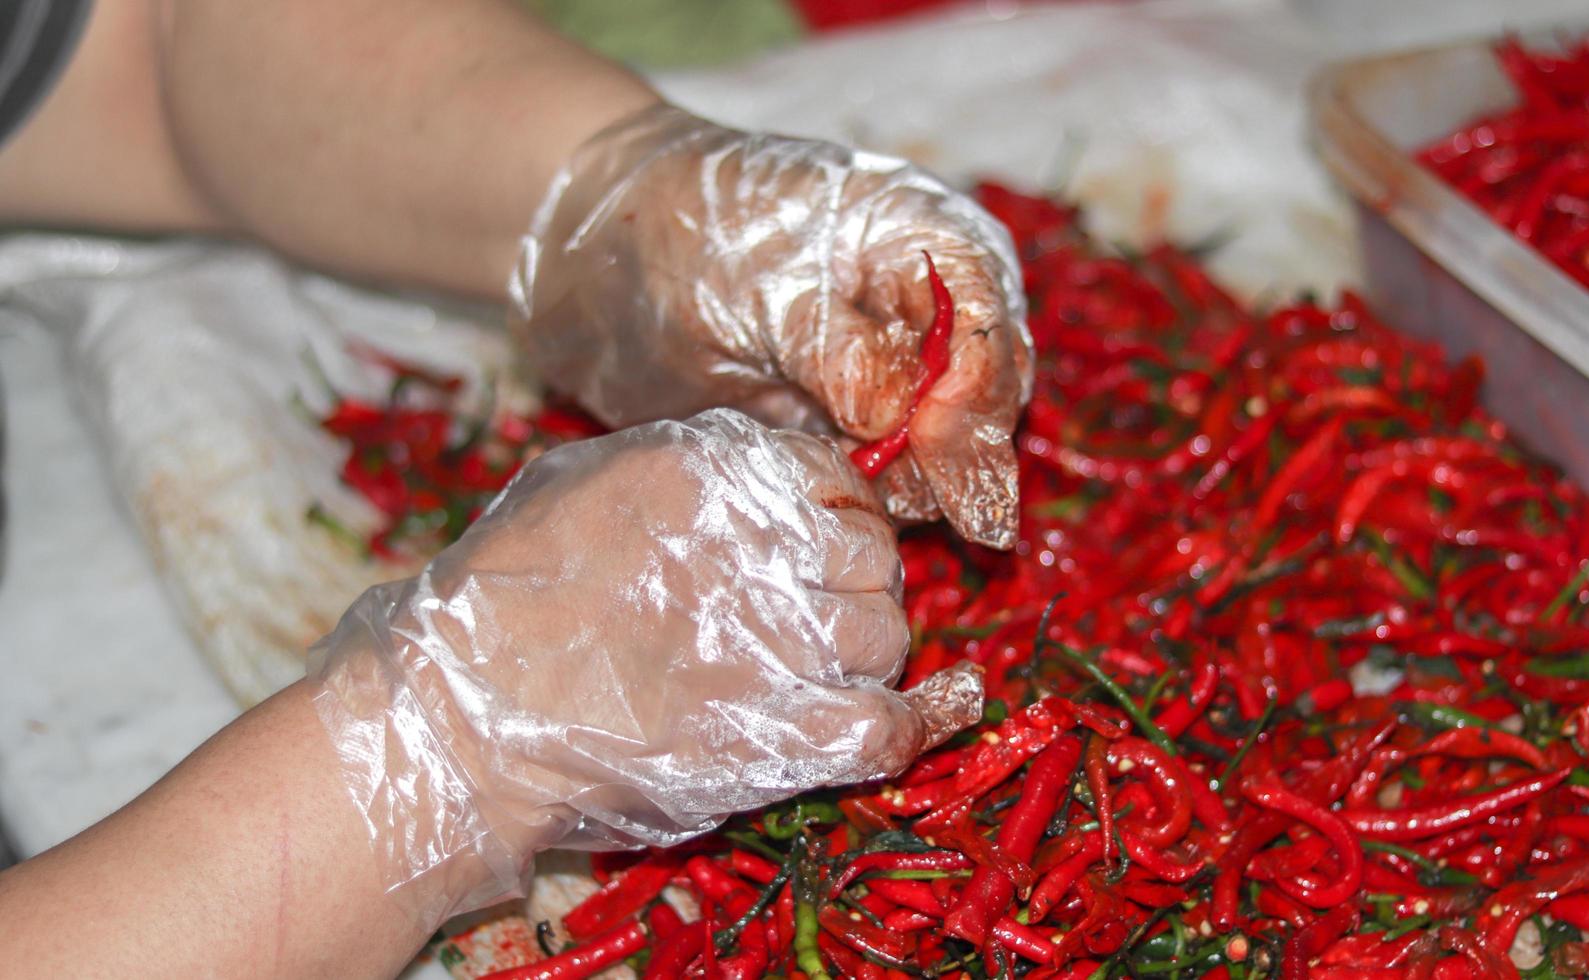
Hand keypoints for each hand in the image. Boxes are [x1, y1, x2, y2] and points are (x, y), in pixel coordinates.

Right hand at [307, 408, 981, 926]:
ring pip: (886, 632)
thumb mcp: (583, 479)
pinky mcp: (783, 740)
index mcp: (716, 472)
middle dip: (854, 577)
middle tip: (807, 607)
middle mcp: (765, 547)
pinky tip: (953, 703)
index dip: (837, 509)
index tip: (822, 537)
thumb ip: (682, 463)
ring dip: (866, 647)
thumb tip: (762, 467)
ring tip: (816, 662)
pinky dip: (930, 716)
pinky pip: (892, 723)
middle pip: (872, 554)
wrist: (456, 716)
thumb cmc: (502, 593)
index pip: (833, 475)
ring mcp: (782, 645)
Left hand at [509, 105, 1033, 548]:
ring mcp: (891, 377)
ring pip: (936, 458)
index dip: (970, 400)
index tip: (927, 449)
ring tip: (838, 479)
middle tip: (896, 492)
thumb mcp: (765, 281)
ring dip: (902, 486)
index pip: (987, 337)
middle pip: (983, 406)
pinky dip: (857, 495)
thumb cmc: (686, 233)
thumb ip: (842, 352)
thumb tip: (905, 420)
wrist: (603, 251)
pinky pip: (878, 481)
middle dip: (950, 457)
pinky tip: (818, 491)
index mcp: (932, 247)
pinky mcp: (844, 429)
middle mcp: (929, 316)